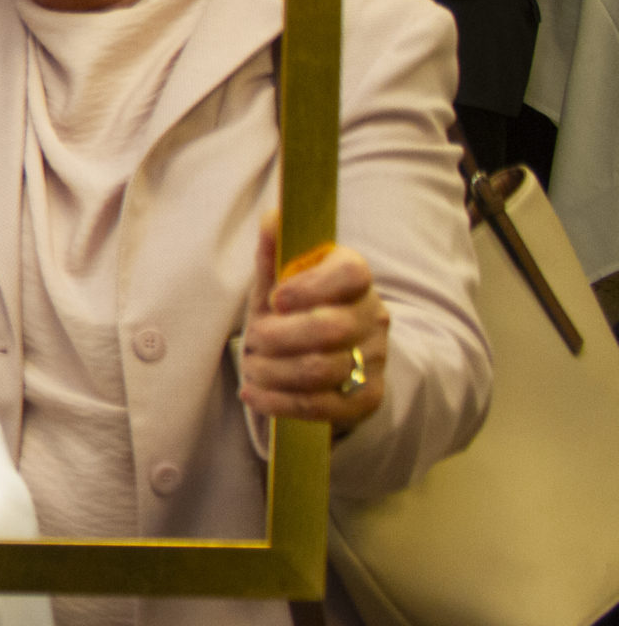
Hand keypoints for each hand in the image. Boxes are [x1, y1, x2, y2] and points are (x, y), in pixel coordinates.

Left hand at [239, 220, 387, 433]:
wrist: (327, 357)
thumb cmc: (296, 311)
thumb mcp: (280, 282)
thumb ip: (274, 254)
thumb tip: (272, 218)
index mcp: (355, 278)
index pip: (350, 274)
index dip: (311, 287)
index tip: (276, 299)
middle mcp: (372, 317)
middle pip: (331, 329)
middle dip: (279, 337)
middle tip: (253, 339)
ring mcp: (374, 360)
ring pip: (322, 370)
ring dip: (273, 371)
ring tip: (251, 368)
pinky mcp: (365, 398)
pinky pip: (322, 407)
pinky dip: (279, 402)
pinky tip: (255, 393)